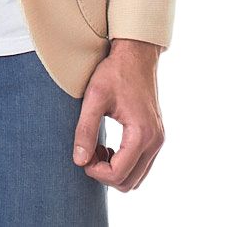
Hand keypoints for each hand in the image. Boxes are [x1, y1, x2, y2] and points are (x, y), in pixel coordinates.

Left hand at [72, 39, 164, 191]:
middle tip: (88, 152)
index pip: (118, 174)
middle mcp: (155, 141)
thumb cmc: (115, 72)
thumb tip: (79, 161)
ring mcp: (158, 139)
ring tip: (97, 148)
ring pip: (137, 177)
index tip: (82, 156)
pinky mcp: (156, 136)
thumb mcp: (94, 97)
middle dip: (105, 174)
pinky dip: (124, 164)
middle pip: (129, 182)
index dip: (95, 172)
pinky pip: (141, 165)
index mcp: (141, 133)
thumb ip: (85, 129)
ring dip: (115, 170)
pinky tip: (109, 146)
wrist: (136, 54)